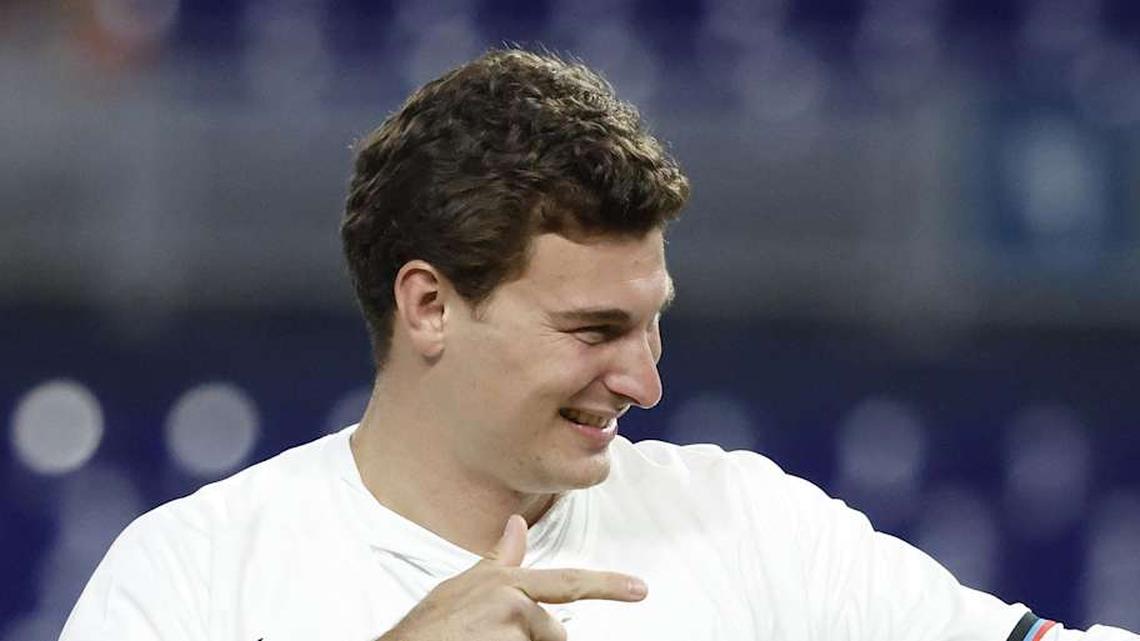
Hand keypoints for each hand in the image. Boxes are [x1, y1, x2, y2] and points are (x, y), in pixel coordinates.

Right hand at [379, 514, 647, 640]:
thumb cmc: (429, 629)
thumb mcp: (463, 587)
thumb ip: (499, 561)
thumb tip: (518, 525)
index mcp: (507, 583)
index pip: (568, 583)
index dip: (607, 585)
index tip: (639, 589)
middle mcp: (516, 602)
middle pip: (554, 635)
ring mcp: (515, 629)